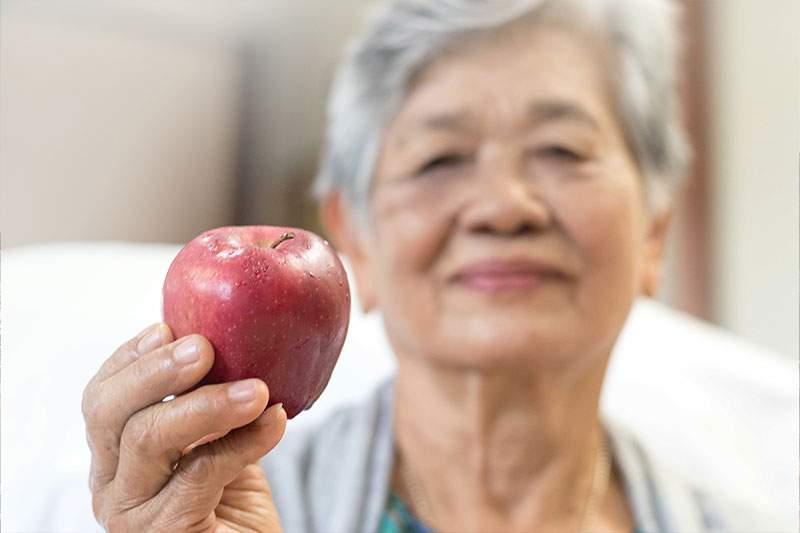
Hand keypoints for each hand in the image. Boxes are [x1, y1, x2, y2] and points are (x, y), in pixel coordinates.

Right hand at [82, 323, 286, 531]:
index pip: (101, 398)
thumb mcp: (215, 438)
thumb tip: (232, 337)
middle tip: (204, 347)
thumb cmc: (233, 497)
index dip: (131, 358)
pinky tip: (275, 421)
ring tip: (257, 389)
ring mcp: (131, 513)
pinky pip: (199, 473)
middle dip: (156, 371)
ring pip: (147, 439)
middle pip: (108, 412)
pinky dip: (243, 441)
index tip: (167, 326)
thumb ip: (209, 399)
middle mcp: (111, 483)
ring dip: (207, 404)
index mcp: (114, 455)